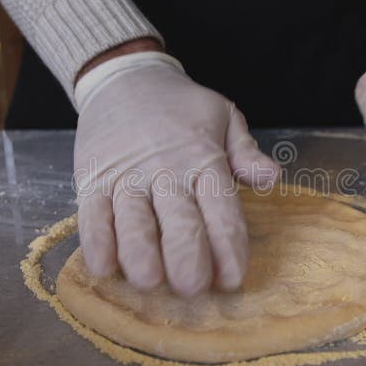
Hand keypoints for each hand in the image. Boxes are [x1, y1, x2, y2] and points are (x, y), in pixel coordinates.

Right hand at [73, 52, 278, 296]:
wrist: (124, 78)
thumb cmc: (180, 107)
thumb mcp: (223, 117)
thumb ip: (246, 153)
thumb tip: (273, 178)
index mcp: (203, 159)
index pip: (221, 209)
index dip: (228, 246)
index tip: (232, 279)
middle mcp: (165, 170)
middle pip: (178, 220)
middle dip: (187, 256)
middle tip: (193, 288)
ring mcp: (126, 177)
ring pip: (133, 221)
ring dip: (141, 254)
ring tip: (150, 282)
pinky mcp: (93, 179)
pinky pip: (93, 215)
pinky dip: (97, 242)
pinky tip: (105, 267)